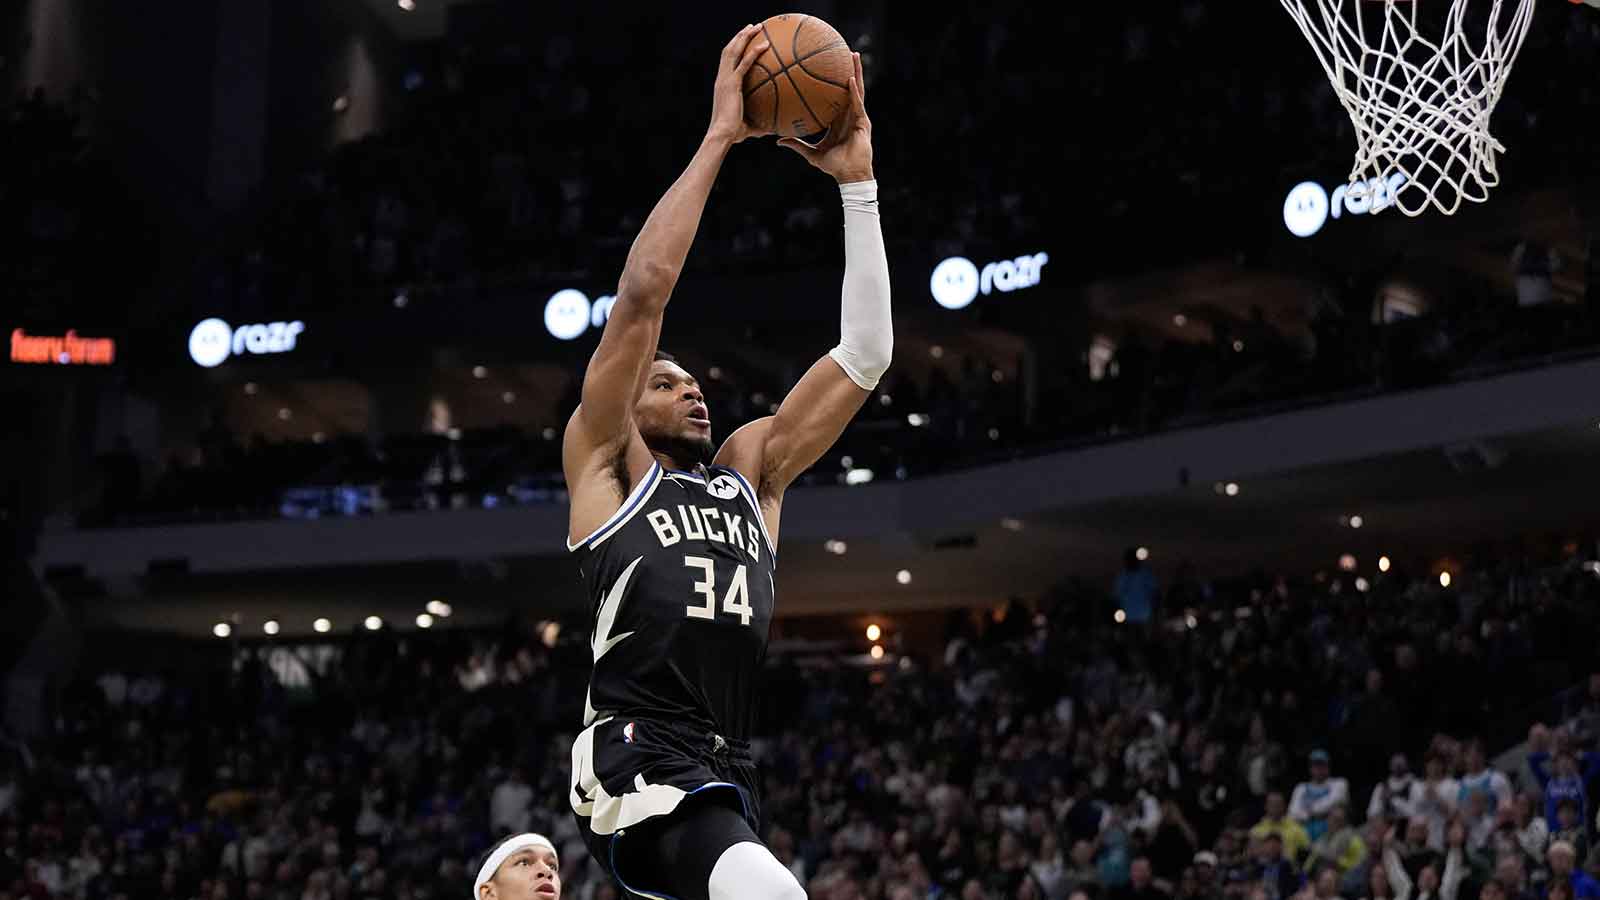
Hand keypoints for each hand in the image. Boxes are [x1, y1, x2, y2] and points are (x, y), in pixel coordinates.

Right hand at [706, 24, 771, 145]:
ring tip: (756, 27)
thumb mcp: (748, 127)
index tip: (744, 40)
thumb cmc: (733, 134)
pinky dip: (754, 52)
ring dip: (744, 36)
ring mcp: (725, 79)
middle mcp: (722, 79)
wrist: (722, 135)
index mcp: (722, 85)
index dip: (734, 48)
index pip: (727, 61)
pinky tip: (765, 44)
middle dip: (740, 36)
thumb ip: (760, 126)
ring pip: (733, 50)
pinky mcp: (732, 83)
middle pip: (728, 50)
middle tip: (752, 27)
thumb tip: (774, 131)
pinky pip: (744, 63)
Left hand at [778, 52, 873, 182]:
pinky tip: (849, 78)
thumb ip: (797, 144)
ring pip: (857, 90)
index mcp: (838, 120)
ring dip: (855, 72)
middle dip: (847, 68)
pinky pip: (857, 103)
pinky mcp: (863, 122)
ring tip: (852, 55)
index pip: (835, 96)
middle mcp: (849, 114)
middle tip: (842, 51)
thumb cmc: (833, 166)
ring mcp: (858, 117)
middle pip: (848, 87)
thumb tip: (778, 140)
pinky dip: (853, 91)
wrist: (848, 176)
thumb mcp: (811, 153)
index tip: (826, 66)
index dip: (832, 81)